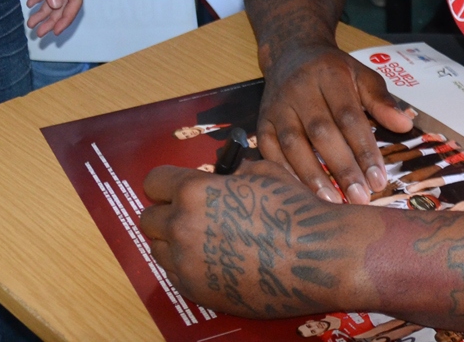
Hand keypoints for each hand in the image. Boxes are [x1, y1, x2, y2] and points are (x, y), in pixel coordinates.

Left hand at [139, 160, 368, 316]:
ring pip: (158, 250)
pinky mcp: (197, 291)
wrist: (315, 257)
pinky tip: (213, 262)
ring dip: (173, 243)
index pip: (153, 183)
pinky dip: (187, 268)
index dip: (166, 184)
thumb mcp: (263, 172)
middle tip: (189, 217)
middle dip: (166, 214)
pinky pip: (176, 275)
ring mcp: (187, 263)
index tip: (176, 189)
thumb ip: (232, 174)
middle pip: (148, 220)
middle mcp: (182, 227)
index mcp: (194, 192)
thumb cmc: (292, 210)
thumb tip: (224, 178)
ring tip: (203, 241)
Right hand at [257, 40, 411, 203]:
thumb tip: (405, 125)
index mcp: (329, 75)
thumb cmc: (333, 71)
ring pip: (293, 143)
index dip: (363, 149)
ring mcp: (278, 106)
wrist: (291, 53)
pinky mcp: (262, 120)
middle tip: (360, 197)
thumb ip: (381, 100)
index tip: (378, 179)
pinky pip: (268, 149)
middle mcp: (300, 90)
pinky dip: (283, 172)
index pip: (348, 116)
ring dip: (312, 175)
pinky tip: (299, 192)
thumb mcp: (361, 75)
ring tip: (332, 201)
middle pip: (321, 132)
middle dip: (341, 167)